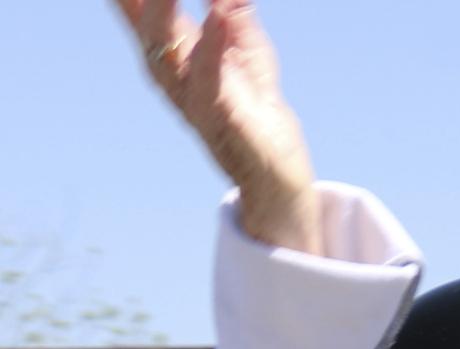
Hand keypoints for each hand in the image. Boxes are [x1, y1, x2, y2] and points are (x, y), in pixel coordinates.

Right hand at [120, 0, 319, 255]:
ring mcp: (189, 98)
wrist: (275, 173)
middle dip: (142, 0)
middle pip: (144, 27)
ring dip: (163, 12)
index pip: (137, 11)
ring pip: (163, 52)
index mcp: (171, 53)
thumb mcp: (248, 50)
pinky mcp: (219, 119)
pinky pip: (210, 79)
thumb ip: (236, 15)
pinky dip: (212, 46)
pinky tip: (218, 16)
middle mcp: (170, 75)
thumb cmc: (254, 107)